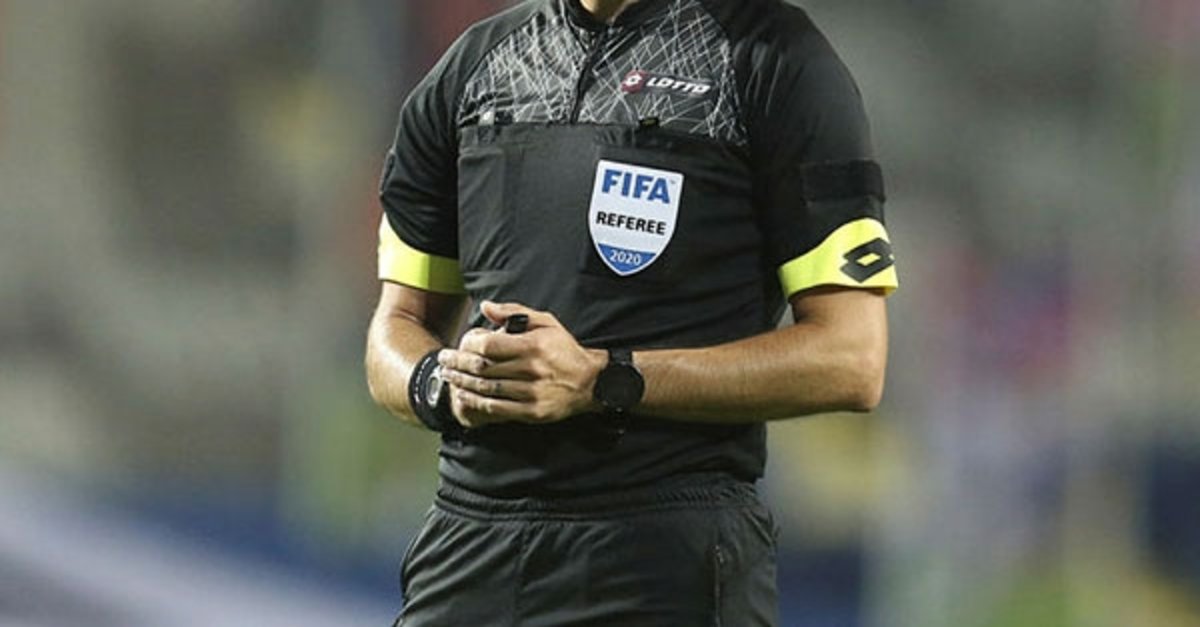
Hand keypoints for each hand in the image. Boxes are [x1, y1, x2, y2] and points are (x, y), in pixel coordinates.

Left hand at [438, 301, 605, 427]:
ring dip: (462, 383)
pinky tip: (464, 395)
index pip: (489, 346)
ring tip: (448, 377)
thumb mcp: (546, 323)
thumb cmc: (565, 349)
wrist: (591, 382)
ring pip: (487, 388)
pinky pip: (497, 408)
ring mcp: (531, 393)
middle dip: (457, 364)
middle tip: (443, 360)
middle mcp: (531, 370)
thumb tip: (485, 307)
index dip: (469, 346)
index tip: (459, 344)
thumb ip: (515, 313)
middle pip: (483, 368)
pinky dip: (477, 402)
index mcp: (533, 346)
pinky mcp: (532, 411)